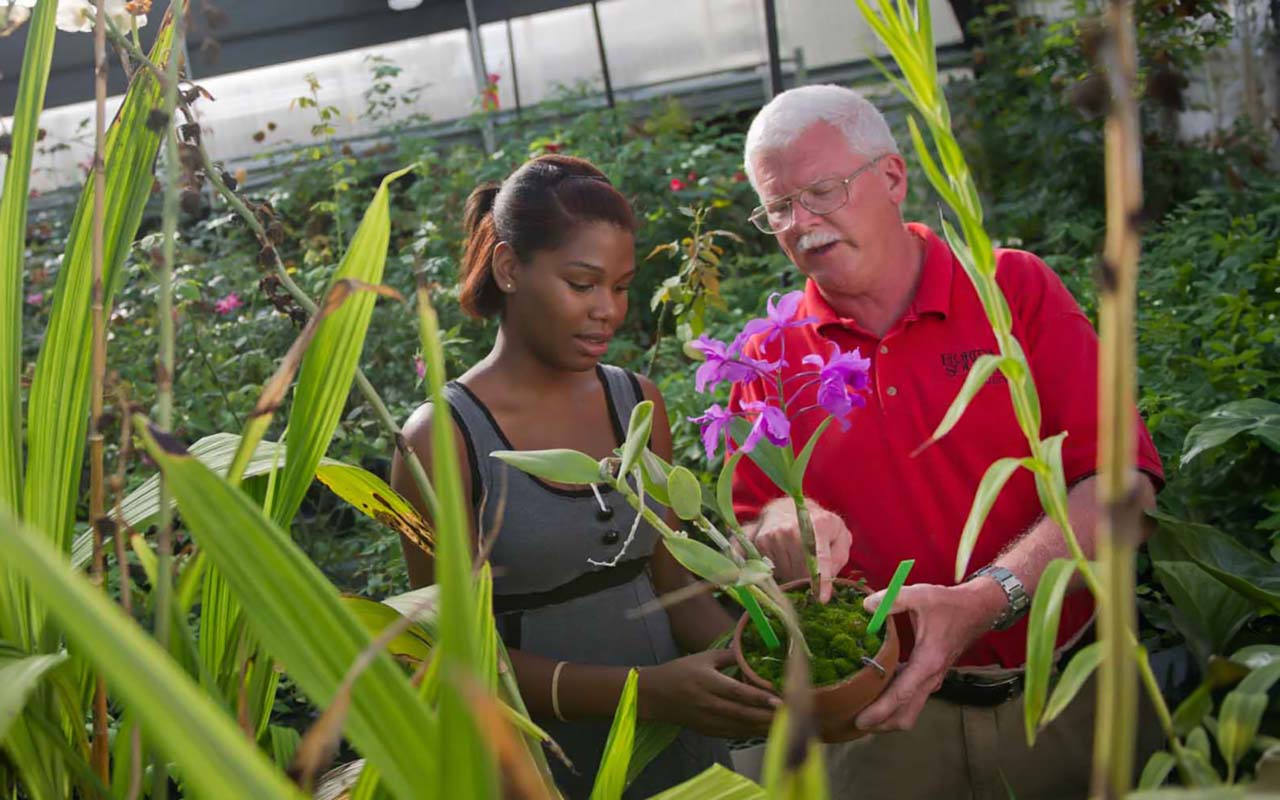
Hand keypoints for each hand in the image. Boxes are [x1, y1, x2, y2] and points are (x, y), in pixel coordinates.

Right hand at [638, 650, 778, 737]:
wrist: (654, 696)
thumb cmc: (680, 672)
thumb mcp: (703, 657)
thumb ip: (729, 655)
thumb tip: (753, 652)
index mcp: (708, 683)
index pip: (738, 693)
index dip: (760, 698)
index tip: (781, 700)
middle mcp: (709, 705)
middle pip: (744, 715)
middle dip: (769, 717)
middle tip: (792, 716)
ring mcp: (709, 721)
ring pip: (742, 728)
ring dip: (764, 728)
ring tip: (787, 725)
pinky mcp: (709, 731)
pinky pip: (735, 734)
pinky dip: (752, 733)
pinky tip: (767, 730)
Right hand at [751, 498, 851, 601]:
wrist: (785, 509)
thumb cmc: (817, 525)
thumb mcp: (838, 534)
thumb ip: (839, 556)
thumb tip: (829, 578)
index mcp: (819, 525)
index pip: (820, 557)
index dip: (822, 580)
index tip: (822, 599)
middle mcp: (794, 529)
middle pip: (802, 572)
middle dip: (809, 581)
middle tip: (812, 575)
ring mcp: (775, 535)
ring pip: (787, 574)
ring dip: (794, 576)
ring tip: (797, 561)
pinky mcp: (761, 541)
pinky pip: (773, 570)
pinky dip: (781, 570)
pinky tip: (785, 557)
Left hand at [853, 580, 1005, 731]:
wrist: (977, 610)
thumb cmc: (949, 604)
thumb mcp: (921, 595)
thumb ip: (893, 599)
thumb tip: (866, 606)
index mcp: (927, 662)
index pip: (901, 696)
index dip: (879, 711)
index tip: (860, 721)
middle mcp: (931, 678)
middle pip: (905, 715)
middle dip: (881, 724)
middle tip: (853, 721)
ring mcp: (932, 680)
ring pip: (910, 711)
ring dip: (887, 717)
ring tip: (860, 711)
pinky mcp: (931, 678)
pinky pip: (912, 700)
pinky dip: (894, 705)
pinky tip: (875, 694)